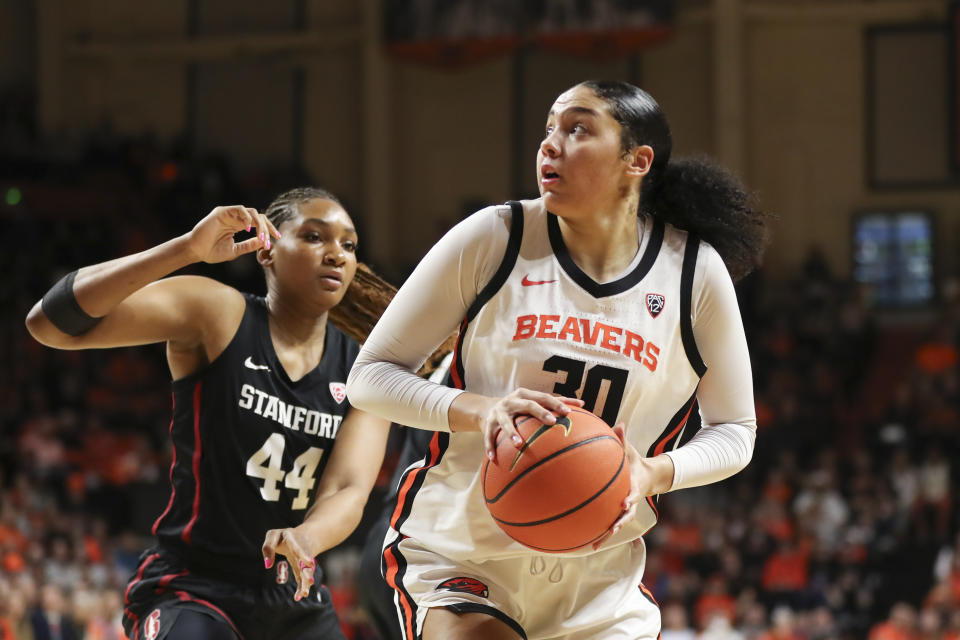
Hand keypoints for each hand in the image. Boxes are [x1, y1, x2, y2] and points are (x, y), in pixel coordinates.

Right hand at [186, 205, 280, 263]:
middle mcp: (236, 218)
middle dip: (267, 228)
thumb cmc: (212, 252)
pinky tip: (249, 229)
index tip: (278, 238)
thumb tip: (264, 242)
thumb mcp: (235, 250)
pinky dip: (247, 218)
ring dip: (260, 224)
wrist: (196, 251)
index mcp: (239, 225)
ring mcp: (229, 213)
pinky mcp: (222, 211)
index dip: (269, 229)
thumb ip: (249, 245)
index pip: (259, 223)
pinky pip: (240, 209)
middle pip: (259, 217)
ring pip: (252, 212)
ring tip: (261, 236)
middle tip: (270, 239)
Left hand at [262, 526, 316, 601]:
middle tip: (310, 581)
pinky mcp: (302, 570)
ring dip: (305, 583)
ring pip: (306, 573)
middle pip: (306, 563)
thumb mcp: (273, 536)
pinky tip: (298, 597)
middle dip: (308, 572)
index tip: (309, 562)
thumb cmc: (283, 537)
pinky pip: (302, 579)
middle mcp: (302, 552)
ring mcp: (303, 562)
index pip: (299, 548)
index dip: (304, 555)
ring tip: (304, 594)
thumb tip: (267, 565)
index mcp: (294, 540)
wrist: (303, 536)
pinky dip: (301, 588)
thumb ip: (268, 547)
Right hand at [482, 388, 582, 462]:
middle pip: (528, 405)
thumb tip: (582, 404)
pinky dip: (490, 446)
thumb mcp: (533, 402)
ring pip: (506, 422)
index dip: (556, 403)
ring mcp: (499, 412)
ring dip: (511, 432)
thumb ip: (554, 403)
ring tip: (518, 444)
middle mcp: (512, 401)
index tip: (568, 413)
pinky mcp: (487, 423)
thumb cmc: (520, 407)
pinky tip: (494, 458)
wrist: (488, 408)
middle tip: (551, 422)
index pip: (543, 397)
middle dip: (540, 412)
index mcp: (525, 395)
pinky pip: (489, 436)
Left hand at [592, 422, 672, 549]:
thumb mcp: (631, 450)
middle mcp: (631, 500)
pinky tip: (587, 543)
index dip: (631, 499)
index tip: (625, 502)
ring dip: (608, 535)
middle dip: (621, 522)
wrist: (647, 476)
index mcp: (635, 486)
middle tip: (613, 528)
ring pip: (618, 524)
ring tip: (595, 545)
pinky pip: (609, 524)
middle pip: (628, 515)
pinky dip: (601, 534)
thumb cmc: (634, 461)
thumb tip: (618, 424)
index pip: (634, 493)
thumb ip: (623, 439)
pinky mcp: (618, 513)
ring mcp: (626, 509)